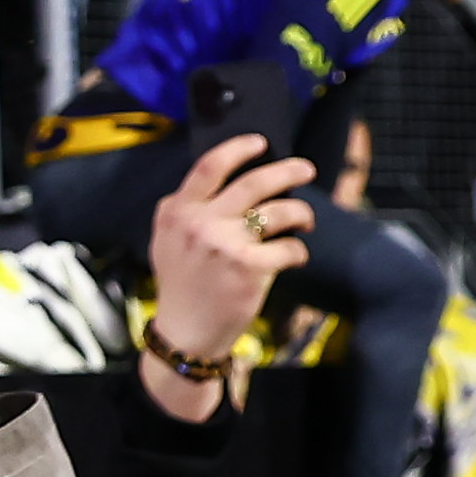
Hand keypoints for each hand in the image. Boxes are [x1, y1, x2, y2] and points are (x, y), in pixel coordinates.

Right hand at [145, 135, 314, 367]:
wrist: (185, 333)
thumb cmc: (182, 286)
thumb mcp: (169, 241)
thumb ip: (190, 211)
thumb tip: (233, 181)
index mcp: (177, 212)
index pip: (210, 166)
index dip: (240, 148)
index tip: (262, 143)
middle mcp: (199, 223)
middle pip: (255, 182)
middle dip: (289, 171)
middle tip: (306, 170)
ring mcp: (224, 245)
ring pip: (280, 211)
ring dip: (301, 213)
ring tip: (305, 221)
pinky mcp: (249, 268)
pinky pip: (288, 247)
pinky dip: (297, 251)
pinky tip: (294, 256)